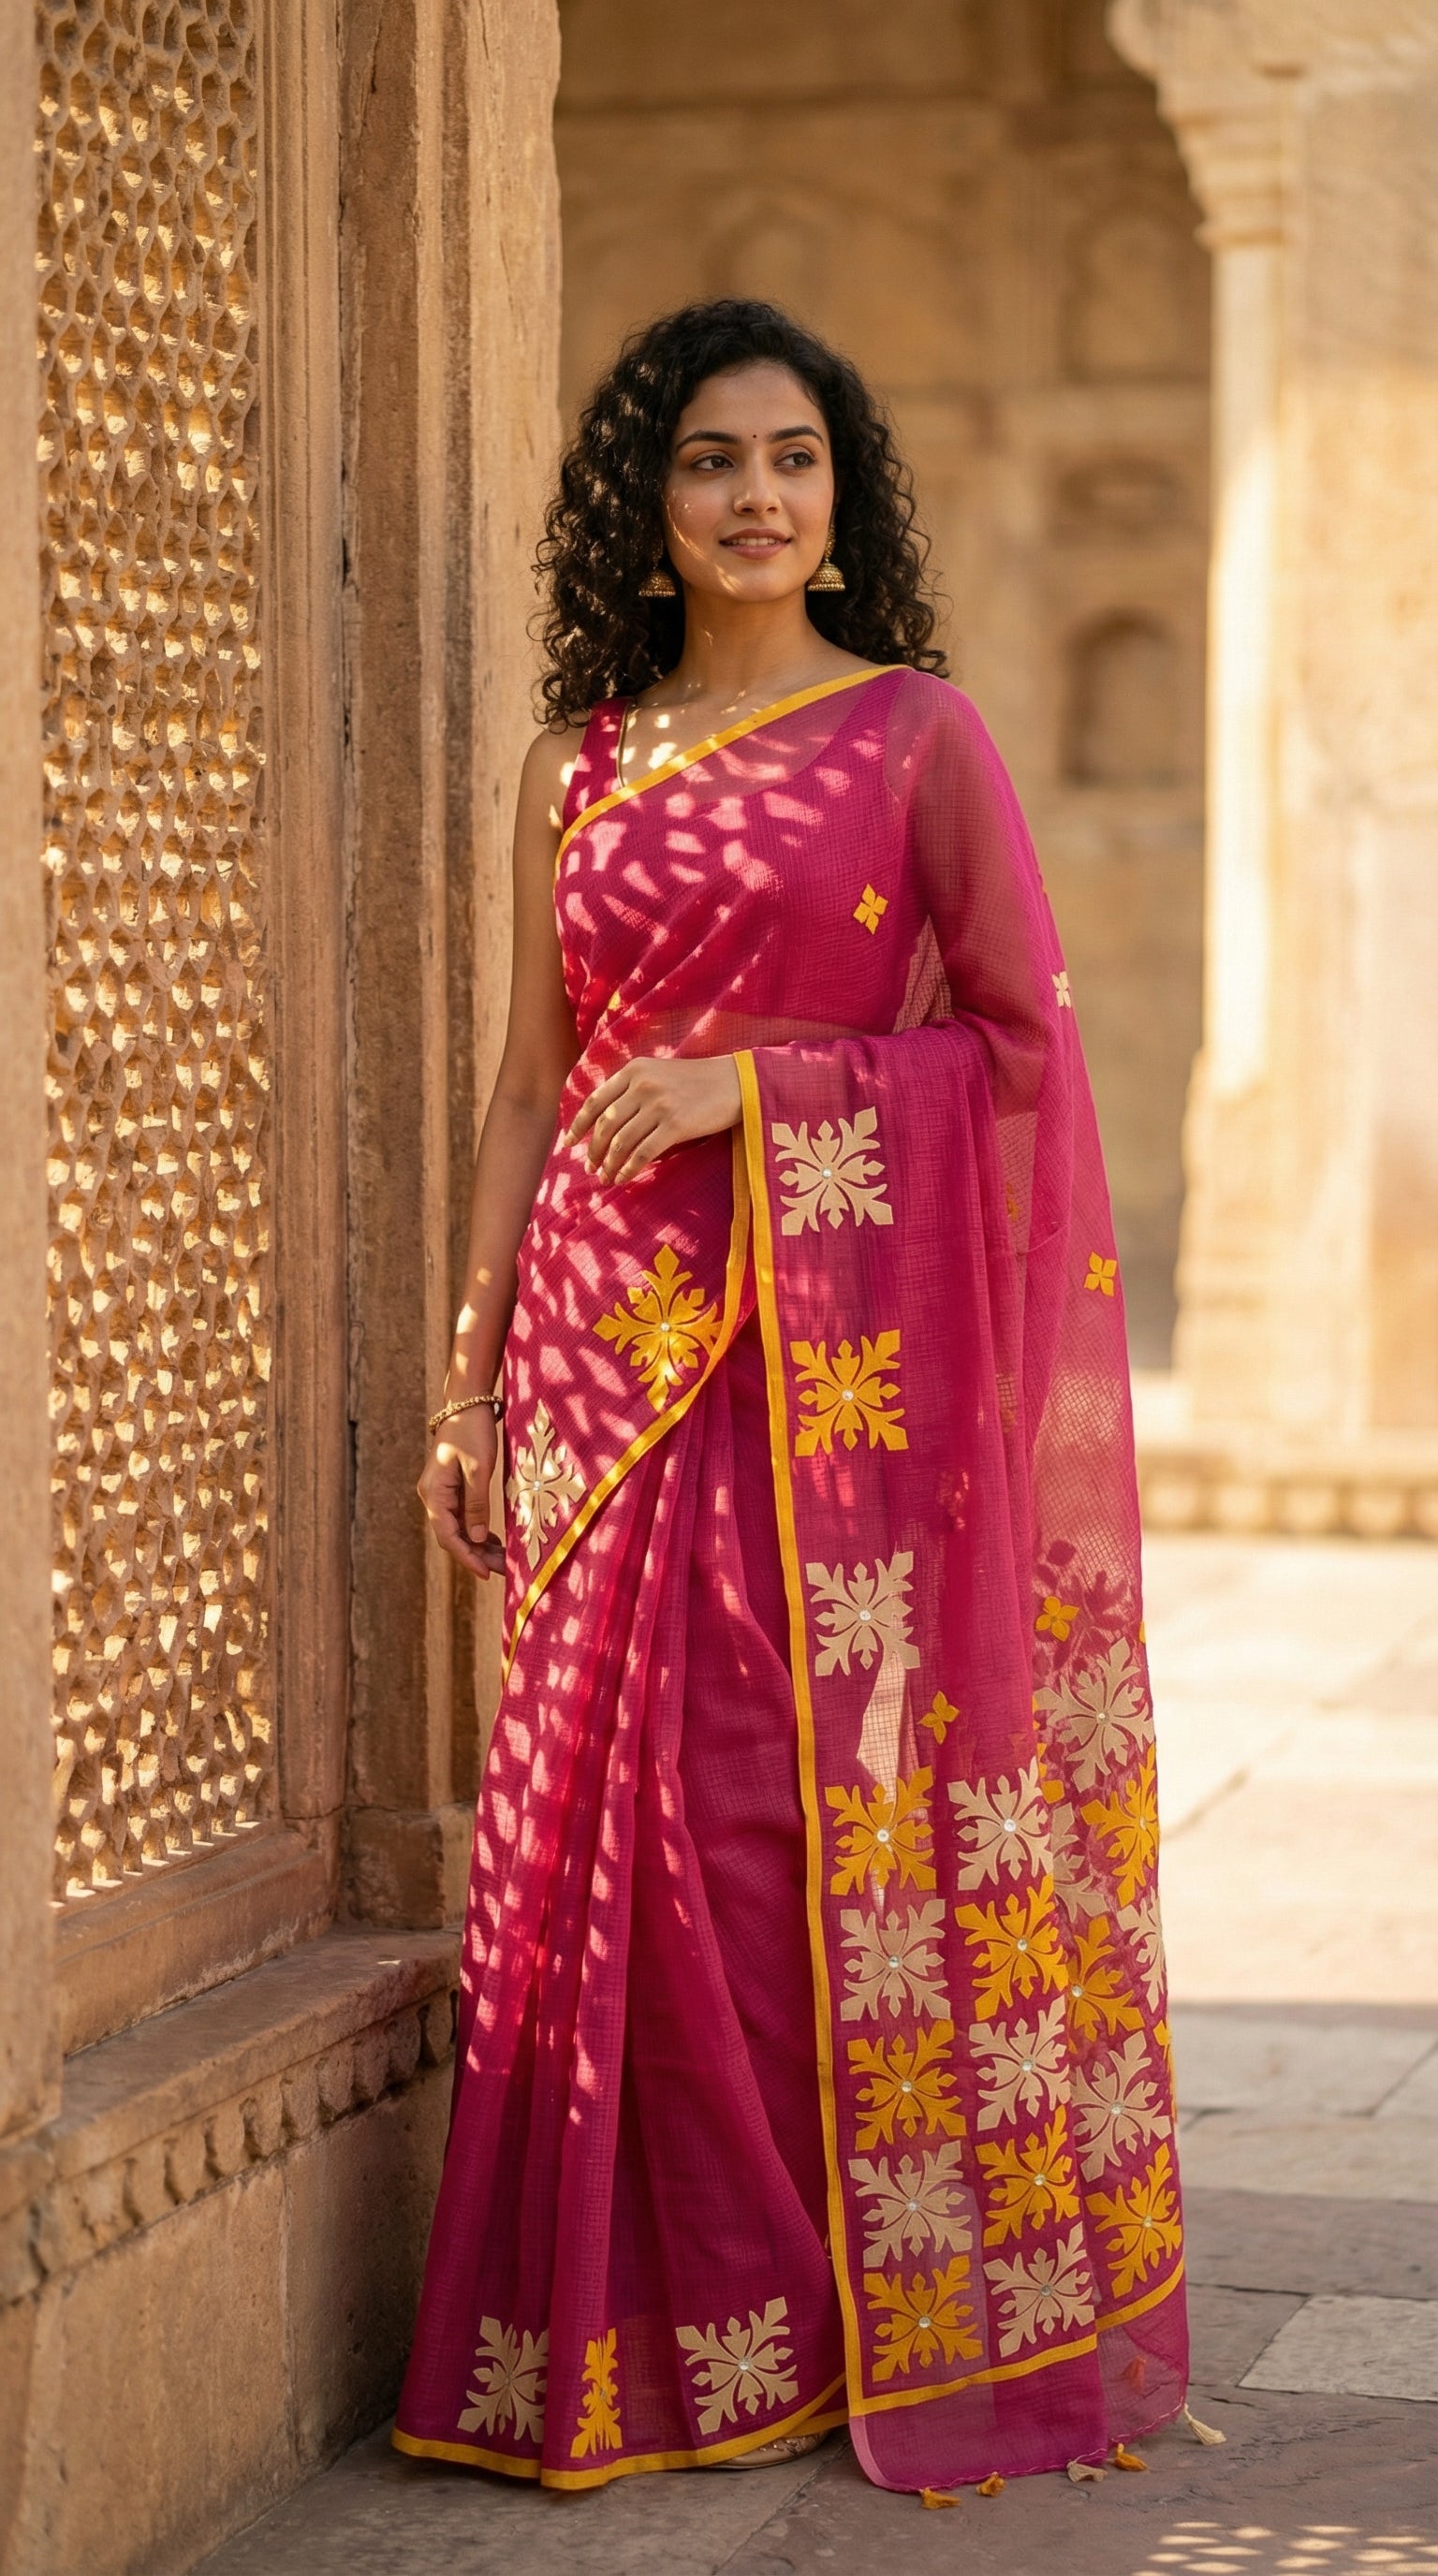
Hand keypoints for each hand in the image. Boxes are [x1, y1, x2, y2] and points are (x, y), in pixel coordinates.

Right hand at [417, 1404, 505, 1580]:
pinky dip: (479, 1530)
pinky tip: (496, 1541)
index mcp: (434, 1493)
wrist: (467, 1402)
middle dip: (477, 1555)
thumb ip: (477, 1504)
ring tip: (504, 1561)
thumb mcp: (478, 1468)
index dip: (467, 1557)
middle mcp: (433, 1496)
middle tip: (504, 1571)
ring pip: (459, 1528)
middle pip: (453, 1536)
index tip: (486, 1573)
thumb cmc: (472, 1431)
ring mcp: (442, 1492)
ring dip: (479, 1545)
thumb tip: (477, 1538)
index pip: (448, 1535)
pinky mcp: (453, 1487)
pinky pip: (463, 1516)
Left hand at [567, 1054, 741, 1182]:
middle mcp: (643, 1085)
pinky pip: (643, 1153)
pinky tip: (623, 1179)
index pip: (595, 1101)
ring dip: (609, 1164)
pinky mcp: (676, 1125)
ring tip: (605, 1178)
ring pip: (621, 1142)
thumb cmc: (696, 1081)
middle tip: (589, 1168)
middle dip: (593, 1151)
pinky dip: (628, 1169)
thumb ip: (631, 1089)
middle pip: (605, 1125)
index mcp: (634, 1070)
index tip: (568, 1144)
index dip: (578, 1125)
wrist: (736, 1082)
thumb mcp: (658, 1073)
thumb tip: (603, 1122)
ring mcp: (659, 1105)